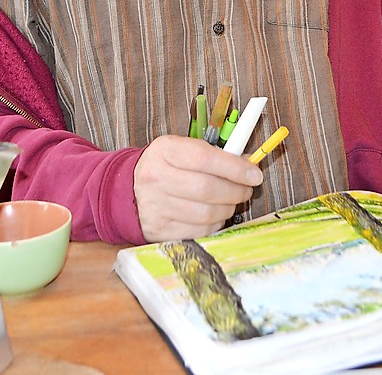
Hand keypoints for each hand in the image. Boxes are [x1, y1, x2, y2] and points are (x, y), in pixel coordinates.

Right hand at [133, 135, 262, 241]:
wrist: (127, 189)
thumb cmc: (164, 166)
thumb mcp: (182, 149)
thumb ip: (213, 154)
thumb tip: (248, 165)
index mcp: (164, 151)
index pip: (205, 158)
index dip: (235, 168)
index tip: (254, 174)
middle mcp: (156, 178)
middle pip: (207, 189)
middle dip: (236, 191)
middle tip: (246, 189)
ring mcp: (155, 206)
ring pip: (205, 213)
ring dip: (228, 209)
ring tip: (232, 201)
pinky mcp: (159, 230)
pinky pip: (198, 231)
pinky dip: (215, 224)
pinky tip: (217, 215)